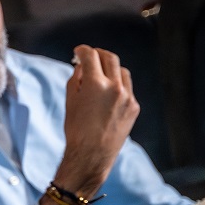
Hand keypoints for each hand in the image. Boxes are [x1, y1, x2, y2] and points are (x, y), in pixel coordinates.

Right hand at [55, 44, 138, 199]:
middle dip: (99, 54)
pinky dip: (118, 86)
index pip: (90, 56)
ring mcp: (127, 97)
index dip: (82, 50)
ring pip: (122, 71)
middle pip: (109, 58)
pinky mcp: (134, 107)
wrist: (92, 154)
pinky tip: (108, 94)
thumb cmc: (76, 130)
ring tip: (101, 74)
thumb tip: (82, 67)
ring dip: (111, 69)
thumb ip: (76, 80)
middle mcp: (115, 87)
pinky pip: (127, 89)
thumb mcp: (70, 102)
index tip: (78, 51)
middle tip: (91, 56)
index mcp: (95, 84)